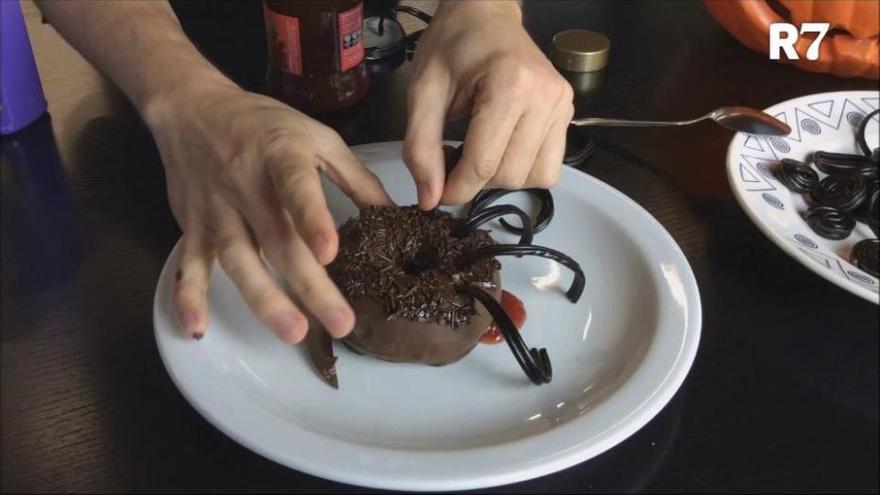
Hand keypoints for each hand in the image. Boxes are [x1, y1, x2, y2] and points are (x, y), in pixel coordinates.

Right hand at [145, 81, 391, 342]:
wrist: (192, 107)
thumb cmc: (265, 125)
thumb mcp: (317, 137)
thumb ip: (356, 177)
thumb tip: (396, 215)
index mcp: (280, 156)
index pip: (296, 188)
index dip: (312, 219)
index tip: (329, 253)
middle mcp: (245, 185)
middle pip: (278, 240)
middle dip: (309, 285)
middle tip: (340, 323)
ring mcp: (216, 209)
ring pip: (238, 259)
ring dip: (263, 298)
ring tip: (293, 331)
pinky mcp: (193, 227)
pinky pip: (189, 264)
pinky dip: (189, 297)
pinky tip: (197, 328)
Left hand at [402, 1, 573, 208]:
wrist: (485, 14)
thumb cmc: (451, 46)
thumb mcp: (422, 93)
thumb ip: (421, 148)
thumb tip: (430, 200)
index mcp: (510, 85)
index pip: (484, 163)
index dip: (456, 189)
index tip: (437, 193)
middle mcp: (545, 97)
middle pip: (510, 175)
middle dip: (477, 181)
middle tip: (454, 160)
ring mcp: (562, 106)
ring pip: (535, 178)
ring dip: (502, 179)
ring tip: (479, 154)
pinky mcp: (568, 114)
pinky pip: (549, 167)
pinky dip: (523, 170)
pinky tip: (502, 150)